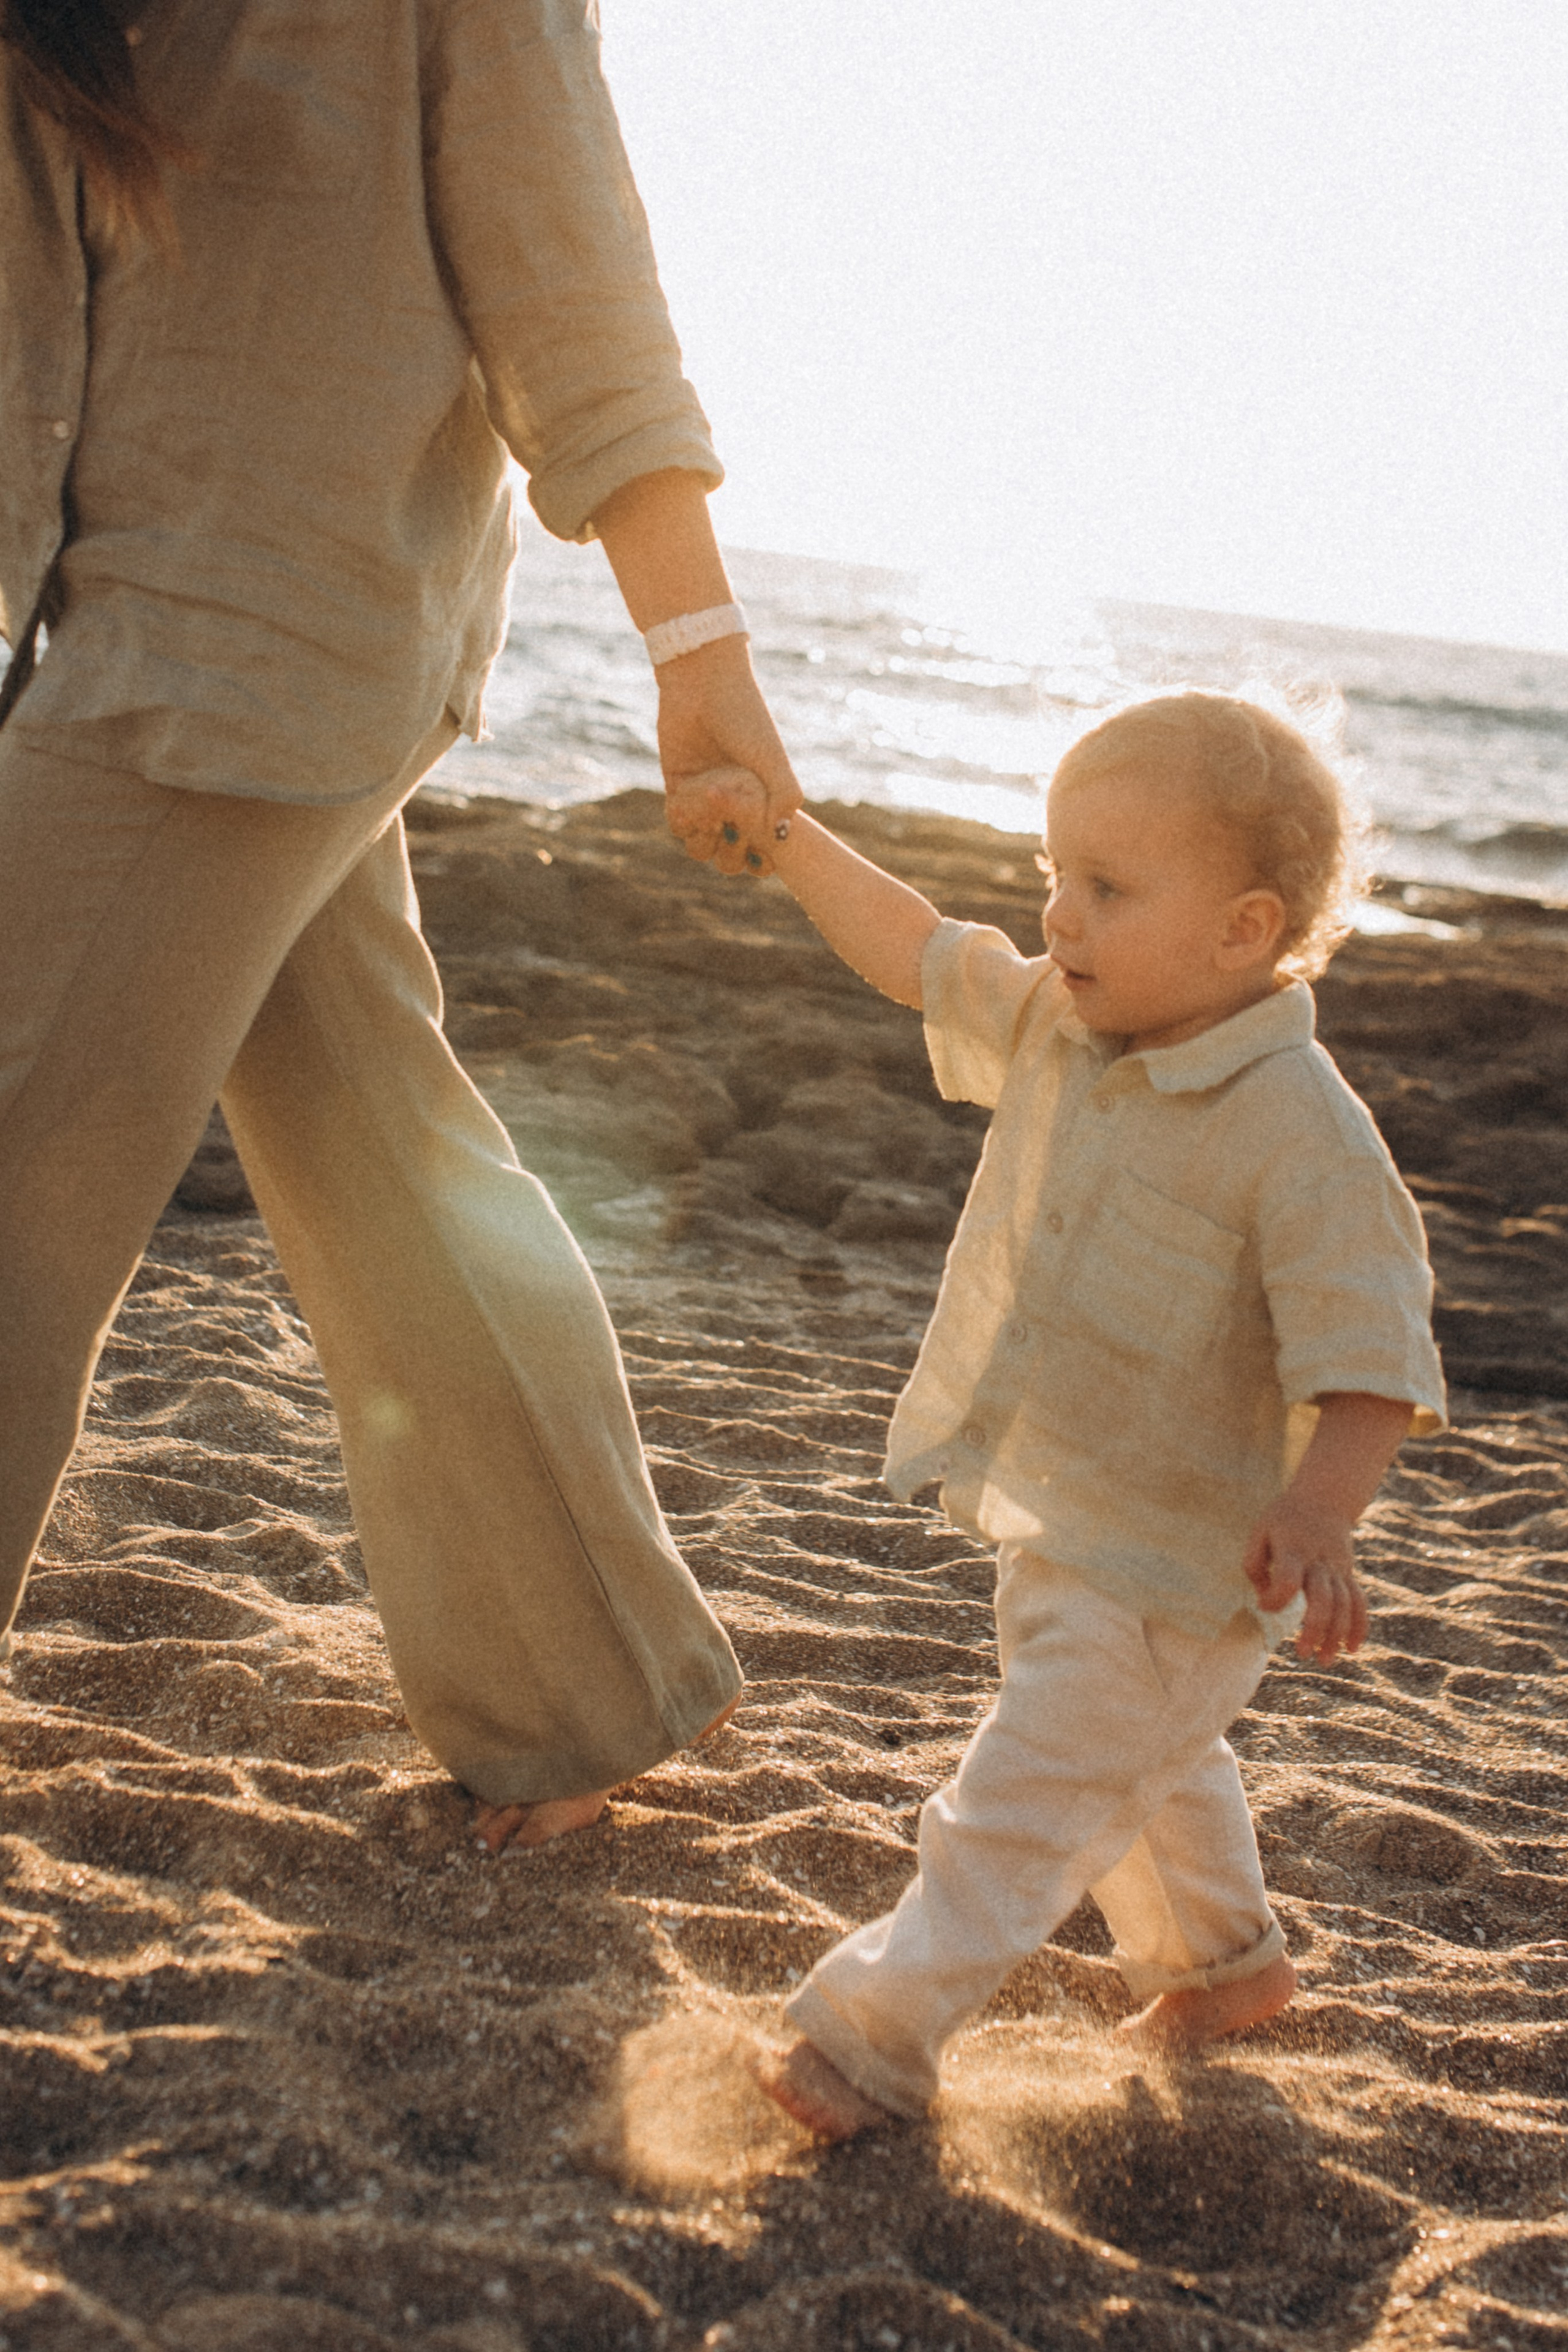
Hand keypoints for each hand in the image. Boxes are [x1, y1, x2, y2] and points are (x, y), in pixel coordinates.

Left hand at [655, 634, 800, 873]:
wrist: (702, 684)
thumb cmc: (745, 717)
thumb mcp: (773, 759)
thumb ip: (785, 797)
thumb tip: (781, 838)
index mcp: (763, 798)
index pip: (765, 845)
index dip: (764, 858)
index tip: (762, 854)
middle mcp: (735, 803)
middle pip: (733, 852)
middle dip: (733, 853)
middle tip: (732, 829)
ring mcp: (706, 798)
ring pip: (703, 845)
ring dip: (705, 843)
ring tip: (708, 816)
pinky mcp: (678, 788)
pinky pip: (679, 824)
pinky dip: (683, 823)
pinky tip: (686, 805)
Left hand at [1242, 1494, 1368, 1664]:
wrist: (1323, 1499)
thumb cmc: (1283, 1520)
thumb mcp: (1260, 1532)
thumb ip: (1254, 1565)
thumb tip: (1263, 1599)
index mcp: (1293, 1550)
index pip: (1289, 1579)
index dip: (1277, 1598)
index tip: (1263, 1605)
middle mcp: (1319, 1561)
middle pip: (1324, 1599)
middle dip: (1315, 1629)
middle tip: (1302, 1654)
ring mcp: (1338, 1569)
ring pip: (1344, 1605)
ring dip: (1336, 1635)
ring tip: (1324, 1660)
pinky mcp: (1348, 1574)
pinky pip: (1359, 1601)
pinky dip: (1359, 1626)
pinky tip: (1352, 1648)